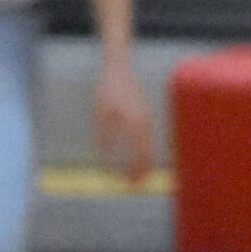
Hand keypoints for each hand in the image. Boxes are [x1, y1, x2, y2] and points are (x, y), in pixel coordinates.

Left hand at [93, 55, 156, 183]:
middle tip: (136, 186)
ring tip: (140, 174)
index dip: (133, 172)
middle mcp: (144, 125)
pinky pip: (149, 138)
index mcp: (134, 126)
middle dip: (142, 172)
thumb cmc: (107, 87)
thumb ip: (104, 134)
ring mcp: (147, 119)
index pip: (138, 156)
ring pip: (150, 147)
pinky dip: (146, 150)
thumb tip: (105, 154)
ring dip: (145, 162)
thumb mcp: (100, 111)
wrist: (119, 65)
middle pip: (148, 155)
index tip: (127, 184)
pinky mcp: (145, 114)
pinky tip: (140, 155)